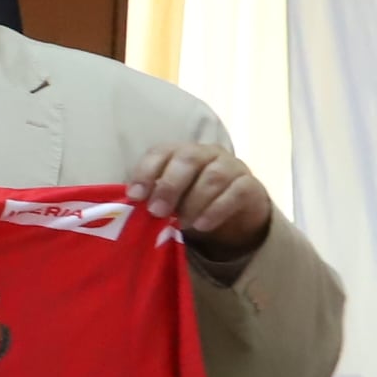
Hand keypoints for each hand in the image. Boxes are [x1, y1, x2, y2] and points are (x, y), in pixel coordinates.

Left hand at [129, 141, 273, 270]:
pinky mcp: (250, 184)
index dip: (146, 172)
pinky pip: (235, 192)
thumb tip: (126, 210)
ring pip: (213, 176)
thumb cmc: (191, 201)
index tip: (134, 196)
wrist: (235, 211)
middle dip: (169, 186)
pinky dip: (216, 209)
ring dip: (194, 201)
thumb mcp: (169, 199)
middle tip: (157, 212)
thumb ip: (152, 198)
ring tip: (182, 223)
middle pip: (188, 159)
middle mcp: (206, 153)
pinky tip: (202, 225)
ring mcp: (231, 166)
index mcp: (180, 152)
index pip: (161, 152)